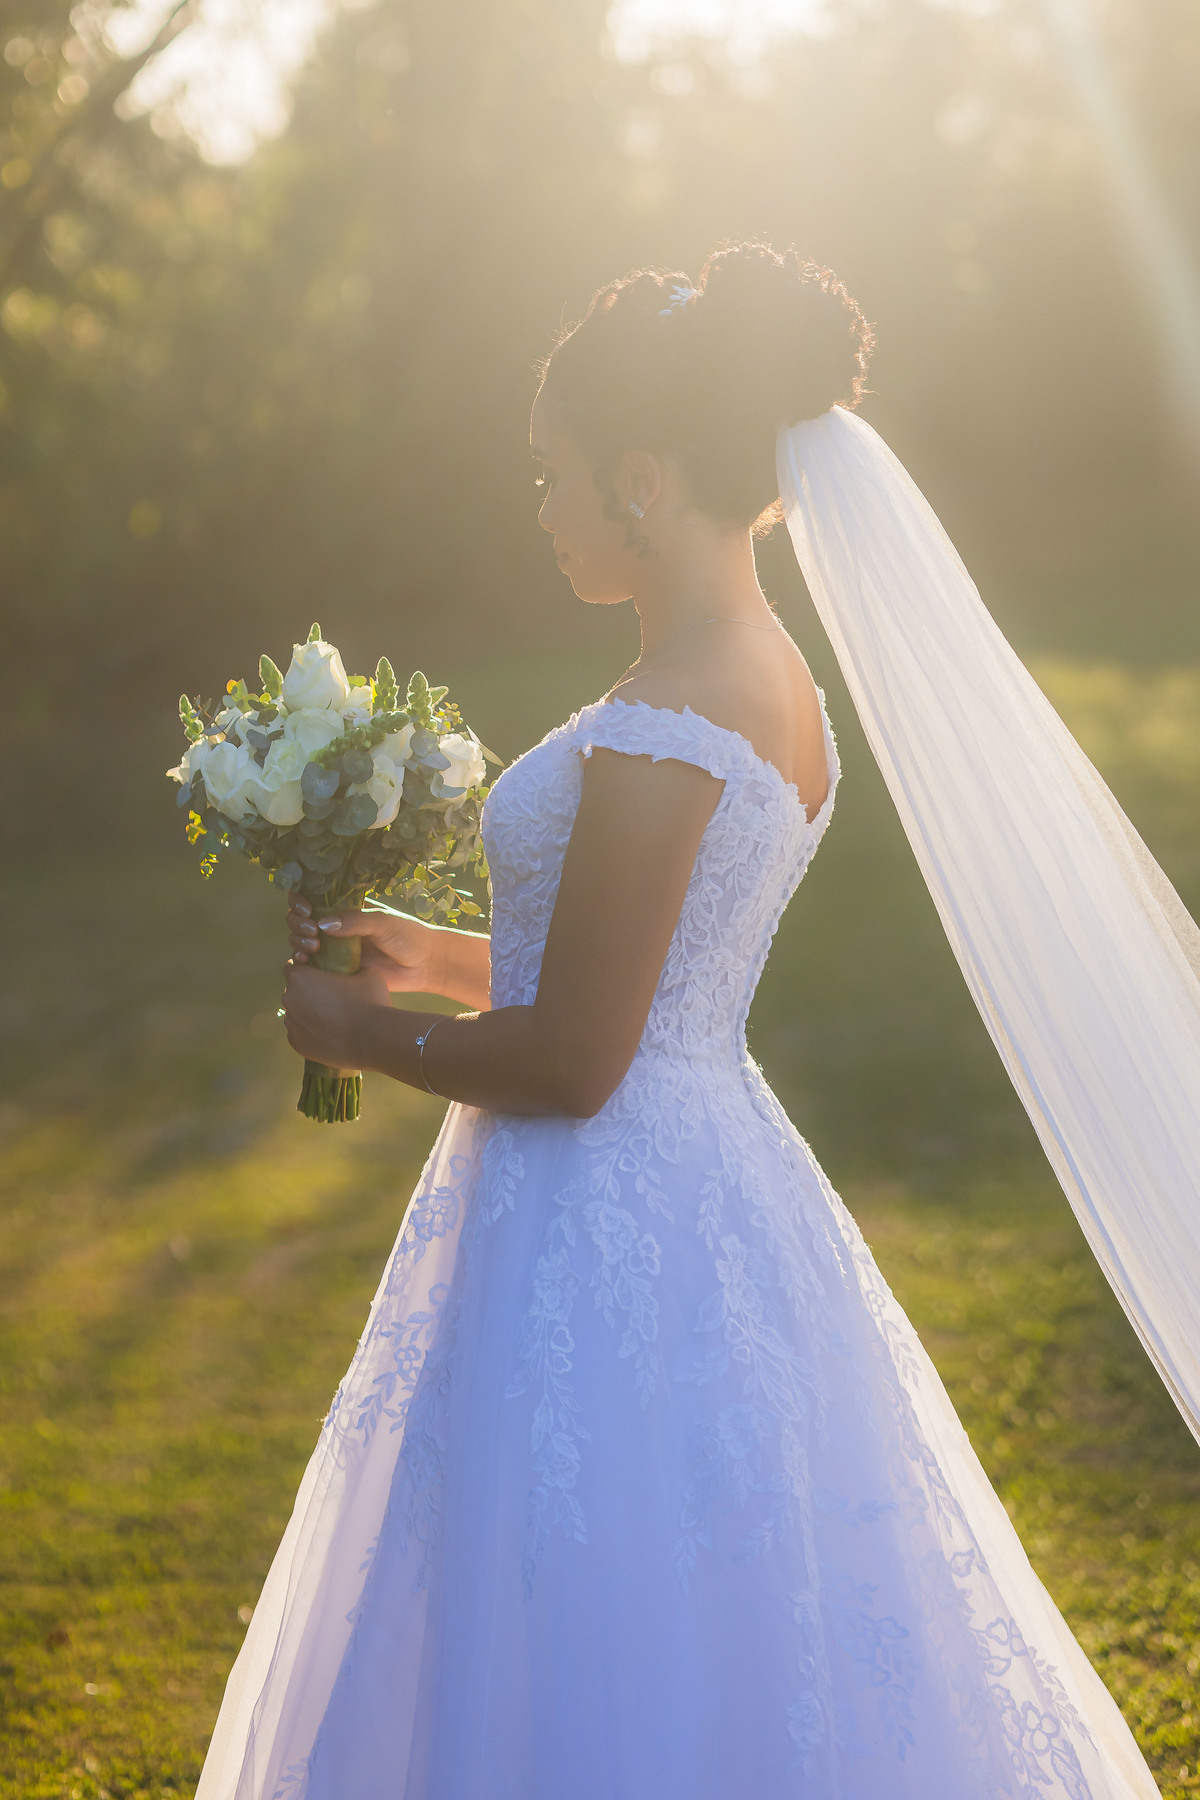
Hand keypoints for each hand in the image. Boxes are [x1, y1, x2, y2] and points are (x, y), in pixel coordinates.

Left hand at [281, 958, 391, 1067]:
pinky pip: (300, 1035)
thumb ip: (355, 967)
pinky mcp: (297, 1044)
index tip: (320, 979)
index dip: (305, 973)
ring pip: (295, 1016)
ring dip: (308, 1016)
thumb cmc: (370, 1001)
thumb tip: (358, 969)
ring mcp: (291, 1024)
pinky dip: (310, 1034)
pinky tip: (329, 1035)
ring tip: (332, 1020)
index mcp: (300, 977)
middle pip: (292, 993)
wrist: (372, 1039)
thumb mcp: (369, 973)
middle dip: (306, 995)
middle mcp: (289, 999)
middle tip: (330, 1001)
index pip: (291, 969)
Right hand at [287, 894, 442, 993]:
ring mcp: (336, 950)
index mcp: (346, 909)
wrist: (425, 966)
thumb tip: (322, 923)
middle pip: (302, 919)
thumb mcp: (382, 923)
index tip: (306, 908)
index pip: (315, 898)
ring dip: (298, 941)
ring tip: (312, 948)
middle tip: (312, 932)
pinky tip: (304, 964)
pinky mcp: (339, 972)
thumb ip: (355, 921)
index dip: (301, 899)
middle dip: (298, 922)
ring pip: (302, 941)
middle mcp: (337, 927)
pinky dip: (302, 963)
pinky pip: (313, 967)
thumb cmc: (409, 937)